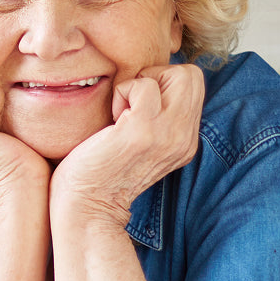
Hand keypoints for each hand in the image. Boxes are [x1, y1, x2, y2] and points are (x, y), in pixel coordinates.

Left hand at [53, 63, 203, 224]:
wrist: (86, 206)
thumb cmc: (101, 170)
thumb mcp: (142, 142)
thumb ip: (156, 118)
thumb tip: (149, 80)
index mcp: (185, 141)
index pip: (193, 86)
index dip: (162, 84)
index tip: (137, 107)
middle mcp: (184, 139)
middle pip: (191, 75)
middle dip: (158, 76)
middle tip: (132, 103)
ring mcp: (167, 134)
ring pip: (176, 74)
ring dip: (140, 84)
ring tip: (122, 114)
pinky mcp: (142, 131)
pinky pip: (143, 85)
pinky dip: (123, 92)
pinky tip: (112, 120)